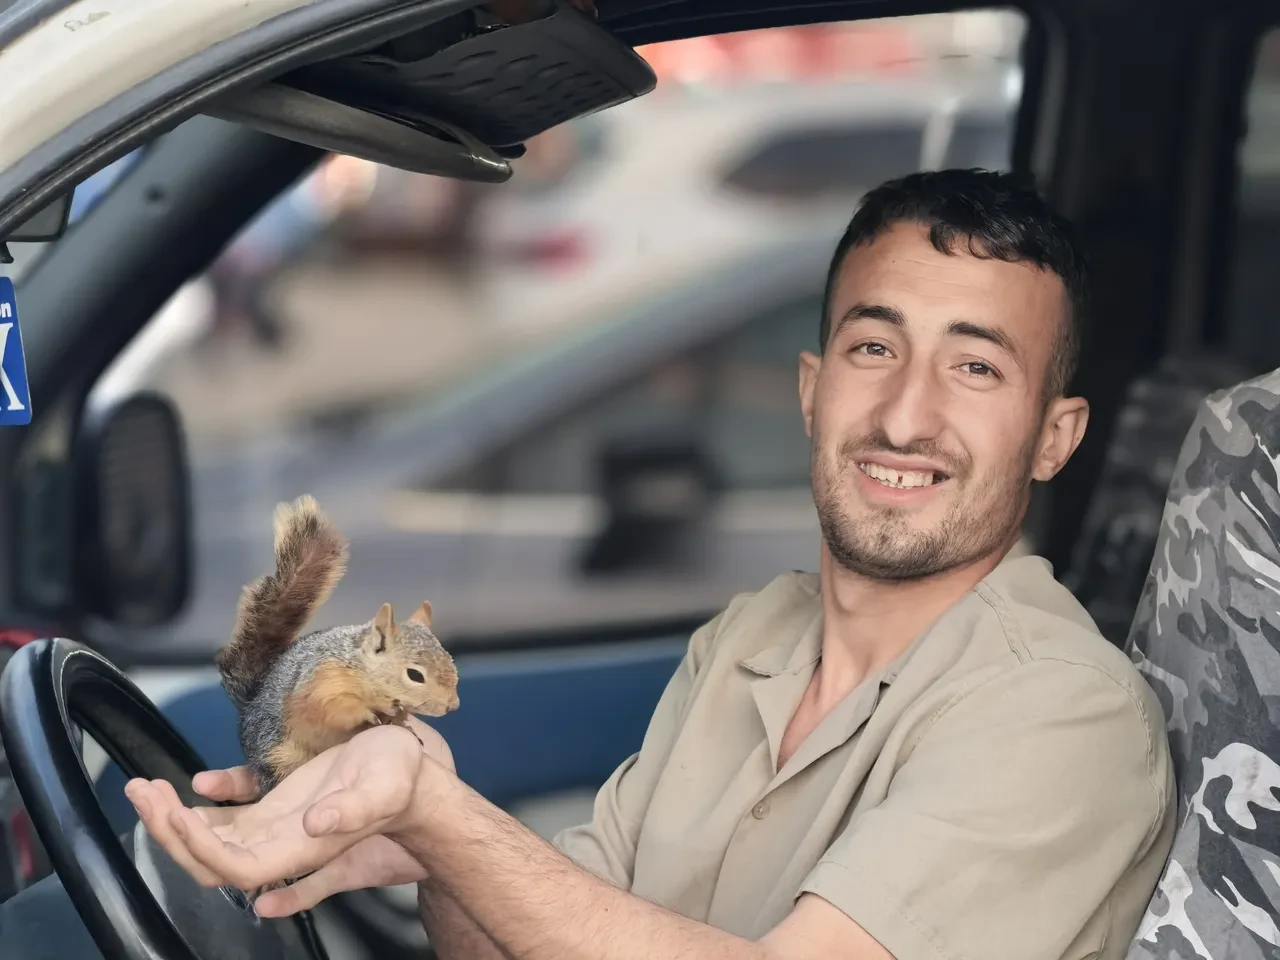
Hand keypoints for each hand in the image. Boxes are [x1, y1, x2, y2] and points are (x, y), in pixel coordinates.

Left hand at [126, 717, 453, 916]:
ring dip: (173, 820)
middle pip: (208, 860)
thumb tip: (318, 825)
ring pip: (210, 841)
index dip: (197, 848)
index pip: (234, 868)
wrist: (414, 776)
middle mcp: (280, 848)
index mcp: (301, 849)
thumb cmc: (401, 781)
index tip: (177, 814)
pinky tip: (188, 788)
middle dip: (168, 831)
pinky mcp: (276, 810)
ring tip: (145, 788)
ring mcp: (275, 831)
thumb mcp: (381, 789)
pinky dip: (199, 809)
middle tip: (143, 792)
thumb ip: (350, 810)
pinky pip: (227, 821)